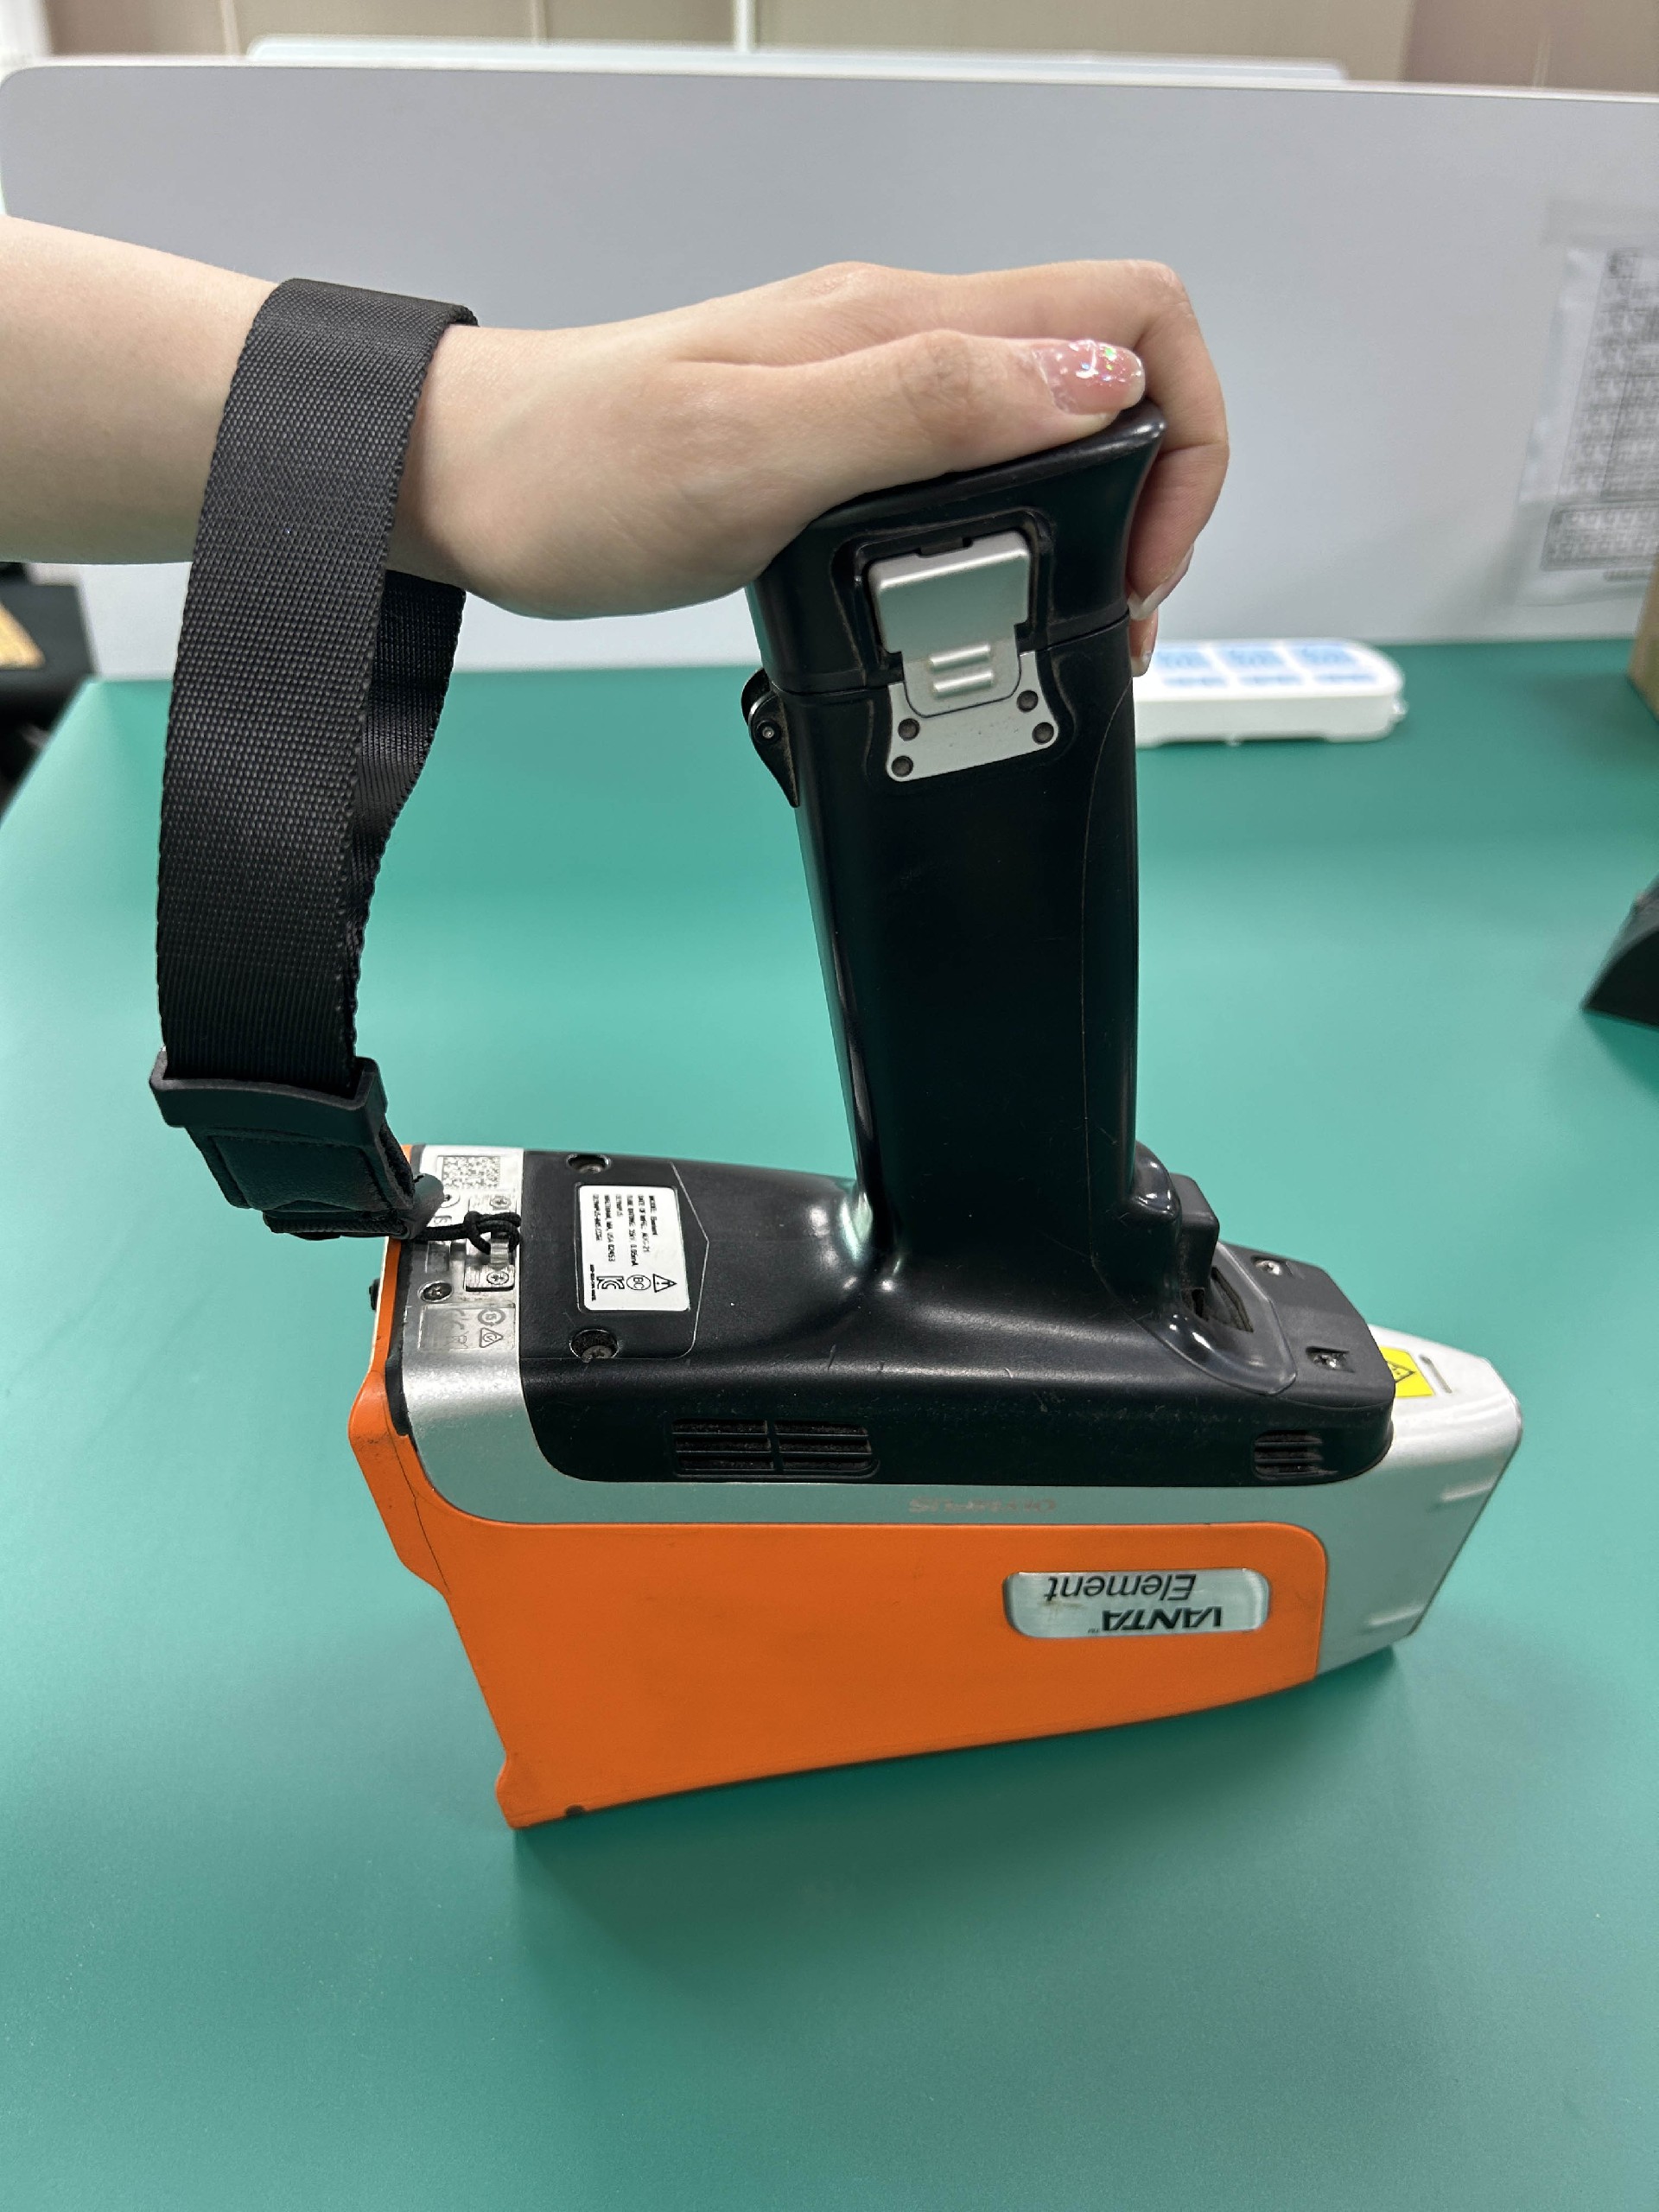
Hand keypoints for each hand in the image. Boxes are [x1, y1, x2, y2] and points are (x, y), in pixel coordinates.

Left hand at [396, 259, 1226, 670]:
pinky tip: (976, 598)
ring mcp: (866, 392)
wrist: (460, 484)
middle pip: (1106, 365)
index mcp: (902, 324)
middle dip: (1155, 483)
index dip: (1181, 429)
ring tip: (1068, 619)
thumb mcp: (757, 446)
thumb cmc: (575, 469)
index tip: (1145, 549)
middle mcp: (900, 341)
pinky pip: (966, 471)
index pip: (1128, 313)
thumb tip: (1089, 383)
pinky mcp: (829, 447)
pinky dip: (1011, 535)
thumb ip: (927, 406)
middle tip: (1117, 604)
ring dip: (1091, 516)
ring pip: (1046, 423)